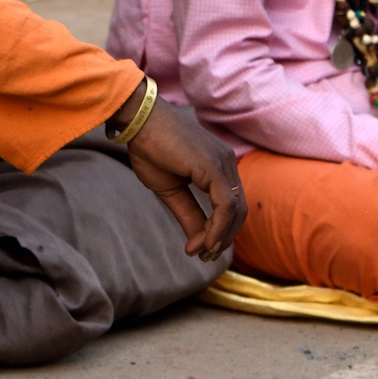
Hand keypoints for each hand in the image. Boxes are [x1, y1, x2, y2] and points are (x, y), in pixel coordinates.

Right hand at [109, 84, 245, 260]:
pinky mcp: (214, 166)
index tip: (198, 250)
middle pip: (238, 211)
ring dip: (219, 237)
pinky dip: (216, 227)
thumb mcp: (171, 190)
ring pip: (234, 210)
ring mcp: (223, 163)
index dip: (219, 232)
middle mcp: (227, 163)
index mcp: (219, 167)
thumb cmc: (150, 149)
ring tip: (200, 252)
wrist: (138, 122)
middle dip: (223, 238)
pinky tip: (203, 242)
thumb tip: (198, 243)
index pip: (231, 206)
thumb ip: (188, 214)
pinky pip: (224, 205)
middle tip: (204, 257)